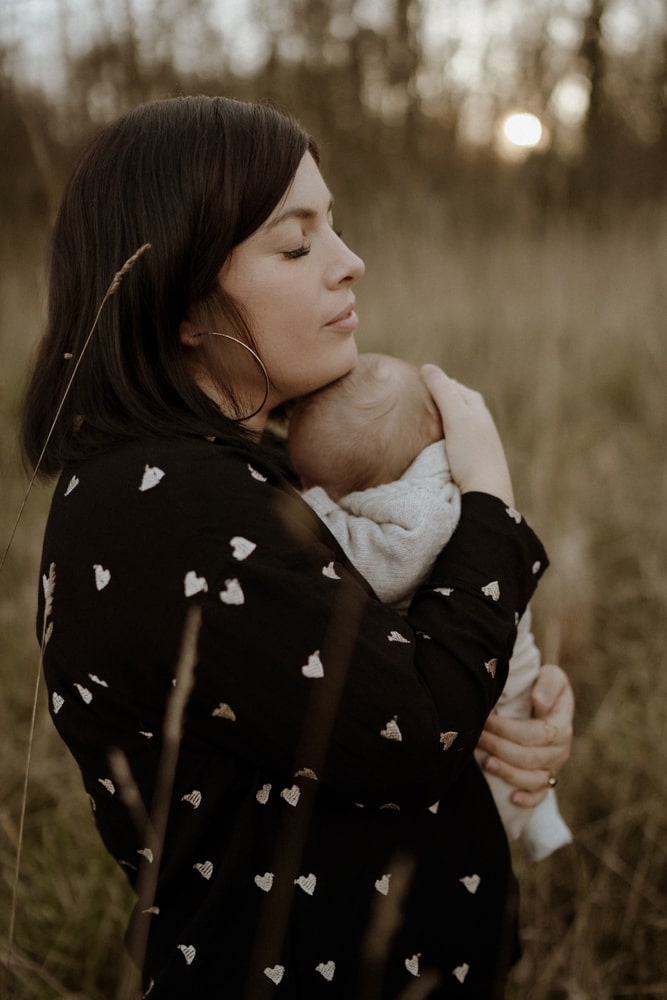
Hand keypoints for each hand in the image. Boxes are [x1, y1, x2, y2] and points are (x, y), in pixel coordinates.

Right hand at [420, 364, 513, 506]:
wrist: (485, 492)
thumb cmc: (472, 453)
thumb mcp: (456, 417)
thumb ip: (443, 391)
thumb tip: (427, 366)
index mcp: (475, 404)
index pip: (449, 383)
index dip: (431, 382)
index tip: (410, 387)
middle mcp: (477, 418)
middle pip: (450, 401)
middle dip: (433, 400)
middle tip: (409, 404)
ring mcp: (473, 437)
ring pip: (449, 420)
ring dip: (434, 419)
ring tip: (414, 422)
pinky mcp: (468, 455)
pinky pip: (449, 437)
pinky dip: (437, 434)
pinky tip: (427, 441)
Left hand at [476, 664, 573, 806]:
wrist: (546, 702)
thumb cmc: (544, 687)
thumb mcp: (552, 676)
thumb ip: (548, 683)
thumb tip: (539, 703)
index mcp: (561, 726)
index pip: (535, 733)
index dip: (508, 729)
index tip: (486, 719)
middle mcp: (560, 750)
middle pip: (529, 757)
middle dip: (499, 747)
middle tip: (477, 737)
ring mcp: (553, 767)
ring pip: (532, 779)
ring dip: (508, 772)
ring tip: (485, 763)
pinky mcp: (545, 779)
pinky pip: (540, 796)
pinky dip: (528, 799)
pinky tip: (512, 798)